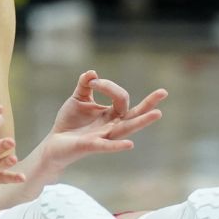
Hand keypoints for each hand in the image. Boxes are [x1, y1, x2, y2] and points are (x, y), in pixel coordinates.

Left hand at [37, 70, 166, 172]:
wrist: (55, 143)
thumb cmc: (70, 122)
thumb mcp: (78, 98)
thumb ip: (85, 85)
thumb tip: (92, 72)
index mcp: (111, 113)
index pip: (120, 96)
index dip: (108, 85)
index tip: (92, 81)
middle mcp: (113, 125)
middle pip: (134, 113)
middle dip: (149, 103)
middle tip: (164, 92)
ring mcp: (105, 136)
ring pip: (127, 128)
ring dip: (142, 121)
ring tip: (158, 113)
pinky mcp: (93, 146)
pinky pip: (108, 146)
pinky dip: (118, 146)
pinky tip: (130, 144)